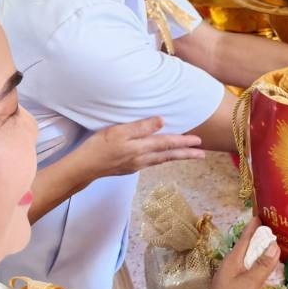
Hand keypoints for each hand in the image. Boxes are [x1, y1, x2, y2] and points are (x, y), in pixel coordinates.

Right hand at [74, 117, 203, 177]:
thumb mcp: (118, 131)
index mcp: (141, 148)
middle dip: (186, 154)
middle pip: (169, 155)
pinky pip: (153, 162)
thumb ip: (141, 127)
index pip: (167, 144)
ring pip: (162, 160)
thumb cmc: (98, 146)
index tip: (199, 141)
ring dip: (177, 157)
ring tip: (188, 155)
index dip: (183, 141)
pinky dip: (163, 159)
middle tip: (202, 154)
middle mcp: (142, 159)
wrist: (85, 167)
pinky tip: (164, 157)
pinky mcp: (130, 168)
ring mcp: (136, 165)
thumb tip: (162, 121)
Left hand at [194, 218, 280, 288]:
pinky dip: (262, 273)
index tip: (263, 214)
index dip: (254, 227)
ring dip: (262, 258)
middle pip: (247, 251)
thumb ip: (263, 265)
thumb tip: (274, 245)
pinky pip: (252, 279)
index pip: (244, 239)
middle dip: (260, 241)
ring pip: (250, 265)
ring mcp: (234, 284)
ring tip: (277, 250)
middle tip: (277, 231)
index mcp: (231, 263)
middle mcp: (231, 270)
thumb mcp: (250, 284)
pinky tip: (271, 276)